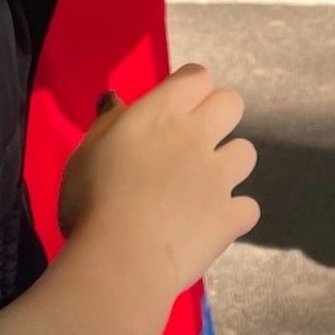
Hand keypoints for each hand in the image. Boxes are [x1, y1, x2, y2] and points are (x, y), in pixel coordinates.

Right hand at [56, 66, 258, 302]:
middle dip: (219, 116)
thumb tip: (117, 100)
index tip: (174, 107)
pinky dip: (233, 215)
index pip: (197, 76)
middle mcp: (197, 137)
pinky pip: (248, 207)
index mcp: (162, 114)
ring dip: (229, 165)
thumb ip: (108, 123)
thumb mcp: (86, 152)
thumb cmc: (91, 201)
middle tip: (193, 143)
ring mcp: (219, 176)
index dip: (189, 89)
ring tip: (202, 188)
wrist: (121, 258)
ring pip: (246, 153)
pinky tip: (211, 226)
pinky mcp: (231, 215)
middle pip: (232, 103)